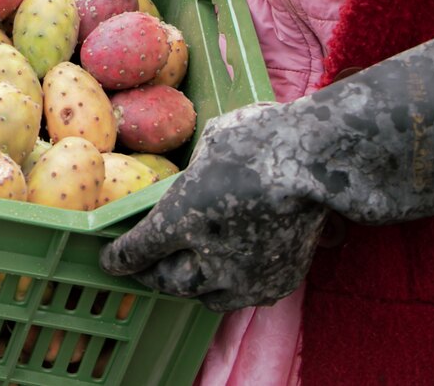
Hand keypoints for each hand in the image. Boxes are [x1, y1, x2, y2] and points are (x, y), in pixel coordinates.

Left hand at [101, 26, 433, 308]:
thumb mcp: (213, 141)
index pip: (137, 252)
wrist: (321, 162)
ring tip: (191, 271)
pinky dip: (231, 288)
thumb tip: (192, 172)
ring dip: (192, 285)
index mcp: (180, 219)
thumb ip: (195, 168)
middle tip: (151, 267)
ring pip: (204, 297)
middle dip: (154, 275)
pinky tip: (232, 273)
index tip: (112, 261)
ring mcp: (243, 275)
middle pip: (167, 282)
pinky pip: (242, 297)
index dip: (121, 258)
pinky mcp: (275, 283)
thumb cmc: (262, 136)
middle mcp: (206, 256)